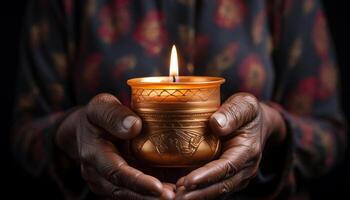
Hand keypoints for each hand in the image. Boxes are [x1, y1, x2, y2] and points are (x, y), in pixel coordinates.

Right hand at [56, 93, 174, 199]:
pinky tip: (172, 191)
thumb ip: (114, 114)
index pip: (116, 173)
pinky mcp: (116, 185)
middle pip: (123, 191)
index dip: (137, 182)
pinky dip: (150, 195)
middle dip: (148, 196)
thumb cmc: (96, 116)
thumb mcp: (100, 107)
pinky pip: (133, 193)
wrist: (85, 130)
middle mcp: (97, 174)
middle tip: (174, 196)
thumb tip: (134, 126)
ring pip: (129, 196)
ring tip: (177, 196)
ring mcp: (105, 183)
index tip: (157, 187)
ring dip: (152, 198)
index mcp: (94, 154)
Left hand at [175, 93, 285, 199]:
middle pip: (220, 186)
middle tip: (176, 196)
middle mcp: (244, 169)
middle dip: (198, 193)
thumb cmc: (247, 112)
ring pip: (217, 191)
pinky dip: (199, 192)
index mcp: (247, 151)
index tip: (188, 182)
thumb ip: (232, 112)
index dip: (207, 176)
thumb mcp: (244, 104)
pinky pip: (214, 188)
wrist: (256, 123)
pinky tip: (181, 193)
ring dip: (196, 196)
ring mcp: (238, 176)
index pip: (226, 168)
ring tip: (175, 197)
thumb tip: (216, 124)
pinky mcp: (229, 177)